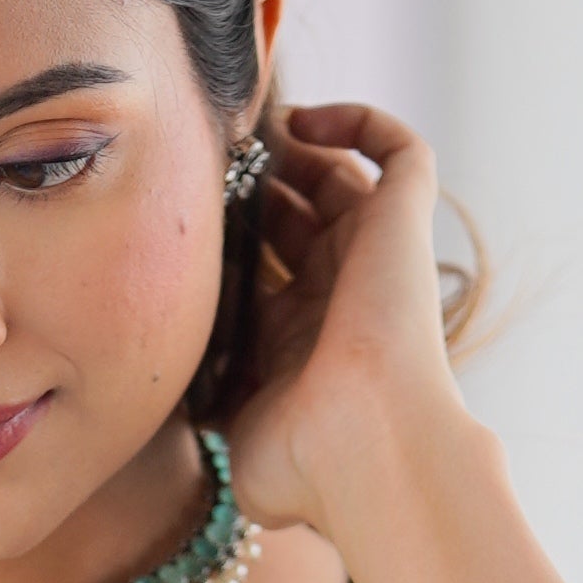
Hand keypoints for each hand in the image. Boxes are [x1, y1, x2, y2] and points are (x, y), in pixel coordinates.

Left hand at [221, 101, 468, 561]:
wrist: (364, 451)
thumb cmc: (301, 463)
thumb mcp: (230, 429)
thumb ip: (206, 396)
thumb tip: (177, 385)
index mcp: (301, 338)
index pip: (268, 266)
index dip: (229, 234)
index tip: (181, 211)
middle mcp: (339, 293)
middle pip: (301, 215)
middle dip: (255, 183)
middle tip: (209, 161)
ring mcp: (374, 257)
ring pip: (342, 175)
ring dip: (295, 146)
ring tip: (245, 129)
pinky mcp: (405, 224)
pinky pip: (398, 150)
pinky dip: (359, 121)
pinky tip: (302, 120)